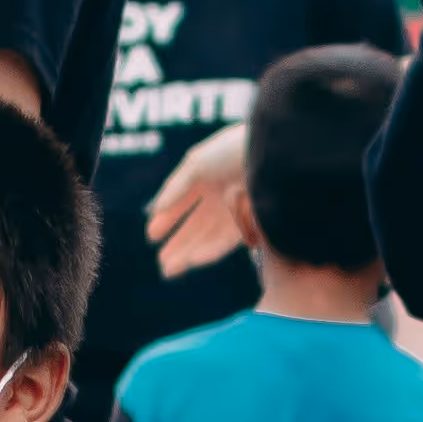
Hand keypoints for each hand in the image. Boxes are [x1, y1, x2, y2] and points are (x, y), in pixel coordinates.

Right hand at [144, 125, 251, 277]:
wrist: (271, 154)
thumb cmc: (232, 151)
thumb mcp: (197, 165)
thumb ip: (175, 189)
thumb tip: (156, 210)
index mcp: (207, 175)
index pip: (183, 202)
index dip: (168, 219)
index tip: (152, 237)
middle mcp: (222, 195)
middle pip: (197, 226)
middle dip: (179, 244)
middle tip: (163, 264)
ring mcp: (237, 210)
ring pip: (209, 238)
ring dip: (190, 254)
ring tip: (170, 270)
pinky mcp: (252, 222)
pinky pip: (227, 241)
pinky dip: (209, 252)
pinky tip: (193, 261)